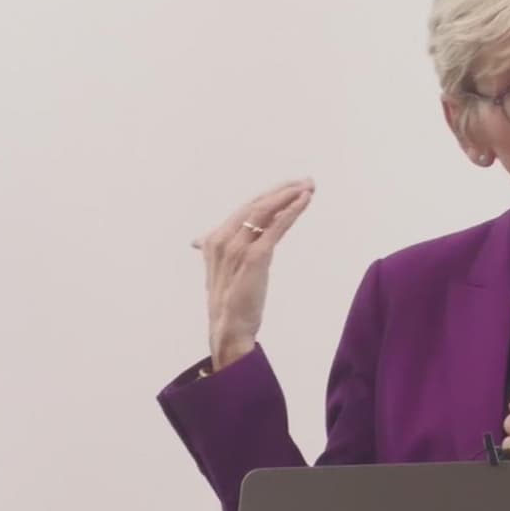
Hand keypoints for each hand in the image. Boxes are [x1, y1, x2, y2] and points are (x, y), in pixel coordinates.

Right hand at [193, 179, 314, 370]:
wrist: (228, 329)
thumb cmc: (229, 302)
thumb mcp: (221, 271)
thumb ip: (218, 251)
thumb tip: (200, 240)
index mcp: (213, 240)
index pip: (246, 208)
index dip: (269, 195)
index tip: (290, 187)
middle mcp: (222, 239)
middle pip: (257, 205)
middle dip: (283, 191)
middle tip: (306, 181)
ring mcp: (237, 248)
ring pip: (266, 212)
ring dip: (289, 196)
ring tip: (308, 188)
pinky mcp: (254, 257)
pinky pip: (275, 228)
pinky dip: (291, 212)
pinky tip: (304, 202)